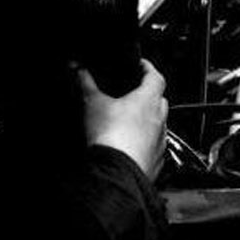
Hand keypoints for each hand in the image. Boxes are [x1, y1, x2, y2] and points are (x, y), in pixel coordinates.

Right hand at [78, 60, 167, 180]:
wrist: (117, 172)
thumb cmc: (110, 137)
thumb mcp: (92, 104)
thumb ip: (86, 83)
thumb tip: (78, 69)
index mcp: (148, 100)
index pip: (156, 76)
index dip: (148, 68)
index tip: (140, 66)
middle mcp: (159, 119)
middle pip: (160, 100)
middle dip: (148, 95)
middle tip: (133, 94)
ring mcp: (160, 141)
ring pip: (159, 125)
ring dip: (148, 120)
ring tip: (130, 121)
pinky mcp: (156, 160)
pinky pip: (155, 147)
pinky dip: (146, 143)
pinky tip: (132, 145)